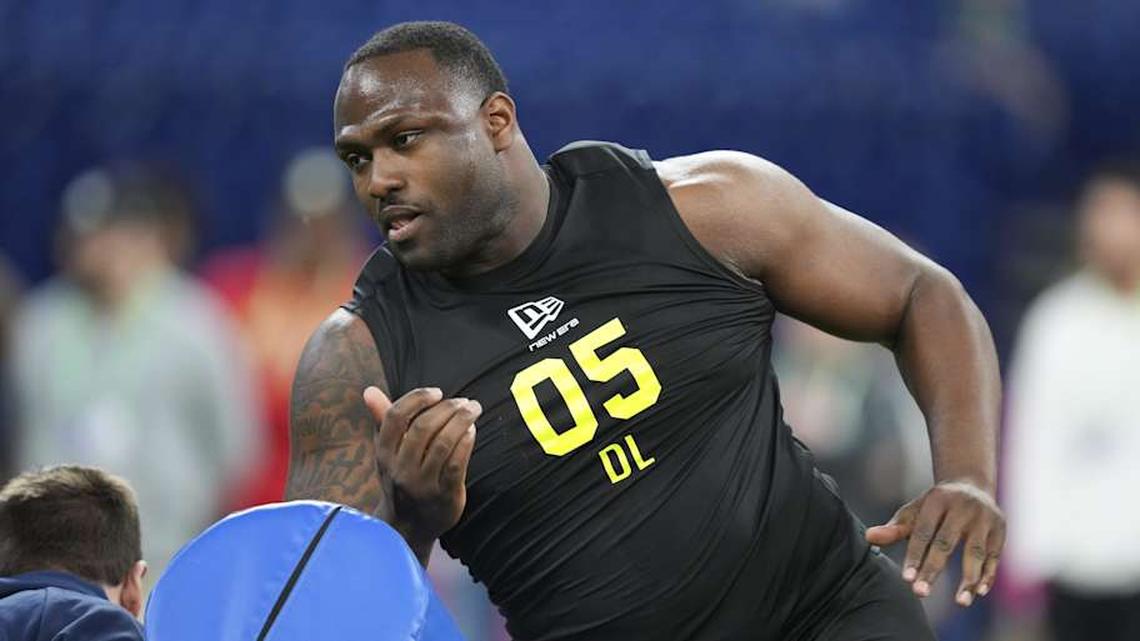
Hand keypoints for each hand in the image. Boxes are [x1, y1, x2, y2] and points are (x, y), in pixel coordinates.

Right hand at [363, 386, 480, 556]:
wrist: (408, 528)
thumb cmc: (401, 479)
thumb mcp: (387, 453)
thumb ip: (382, 420)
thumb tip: (369, 390)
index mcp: (383, 453)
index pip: (395, 417)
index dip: (417, 398)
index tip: (437, 392)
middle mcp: (399, 468)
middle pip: (423, 427)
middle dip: (447, 408)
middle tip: (465, 401)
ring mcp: (421, 484)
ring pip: (442, 443)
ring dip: (461, 421)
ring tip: (473, 409)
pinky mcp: (443, 494)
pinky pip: (456, 462)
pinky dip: (466, 442)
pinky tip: (472, 431)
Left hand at [865, 480, 1004, 606]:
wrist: (971, 484)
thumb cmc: (935, 505)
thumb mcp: (915, 511)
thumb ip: (894, 528)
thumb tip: (868, 538)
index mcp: (937, 500)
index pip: (923, 532)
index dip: (915, 556)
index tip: (907, 579)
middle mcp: (962, 507)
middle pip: (946, 543)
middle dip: (933, 569)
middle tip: (921, 593)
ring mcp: (984, 518)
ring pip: (976, 552)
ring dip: (969, 579)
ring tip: (960, 602)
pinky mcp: (999, 530)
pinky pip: (994, 556)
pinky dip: (988, 574)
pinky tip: (980, 592)